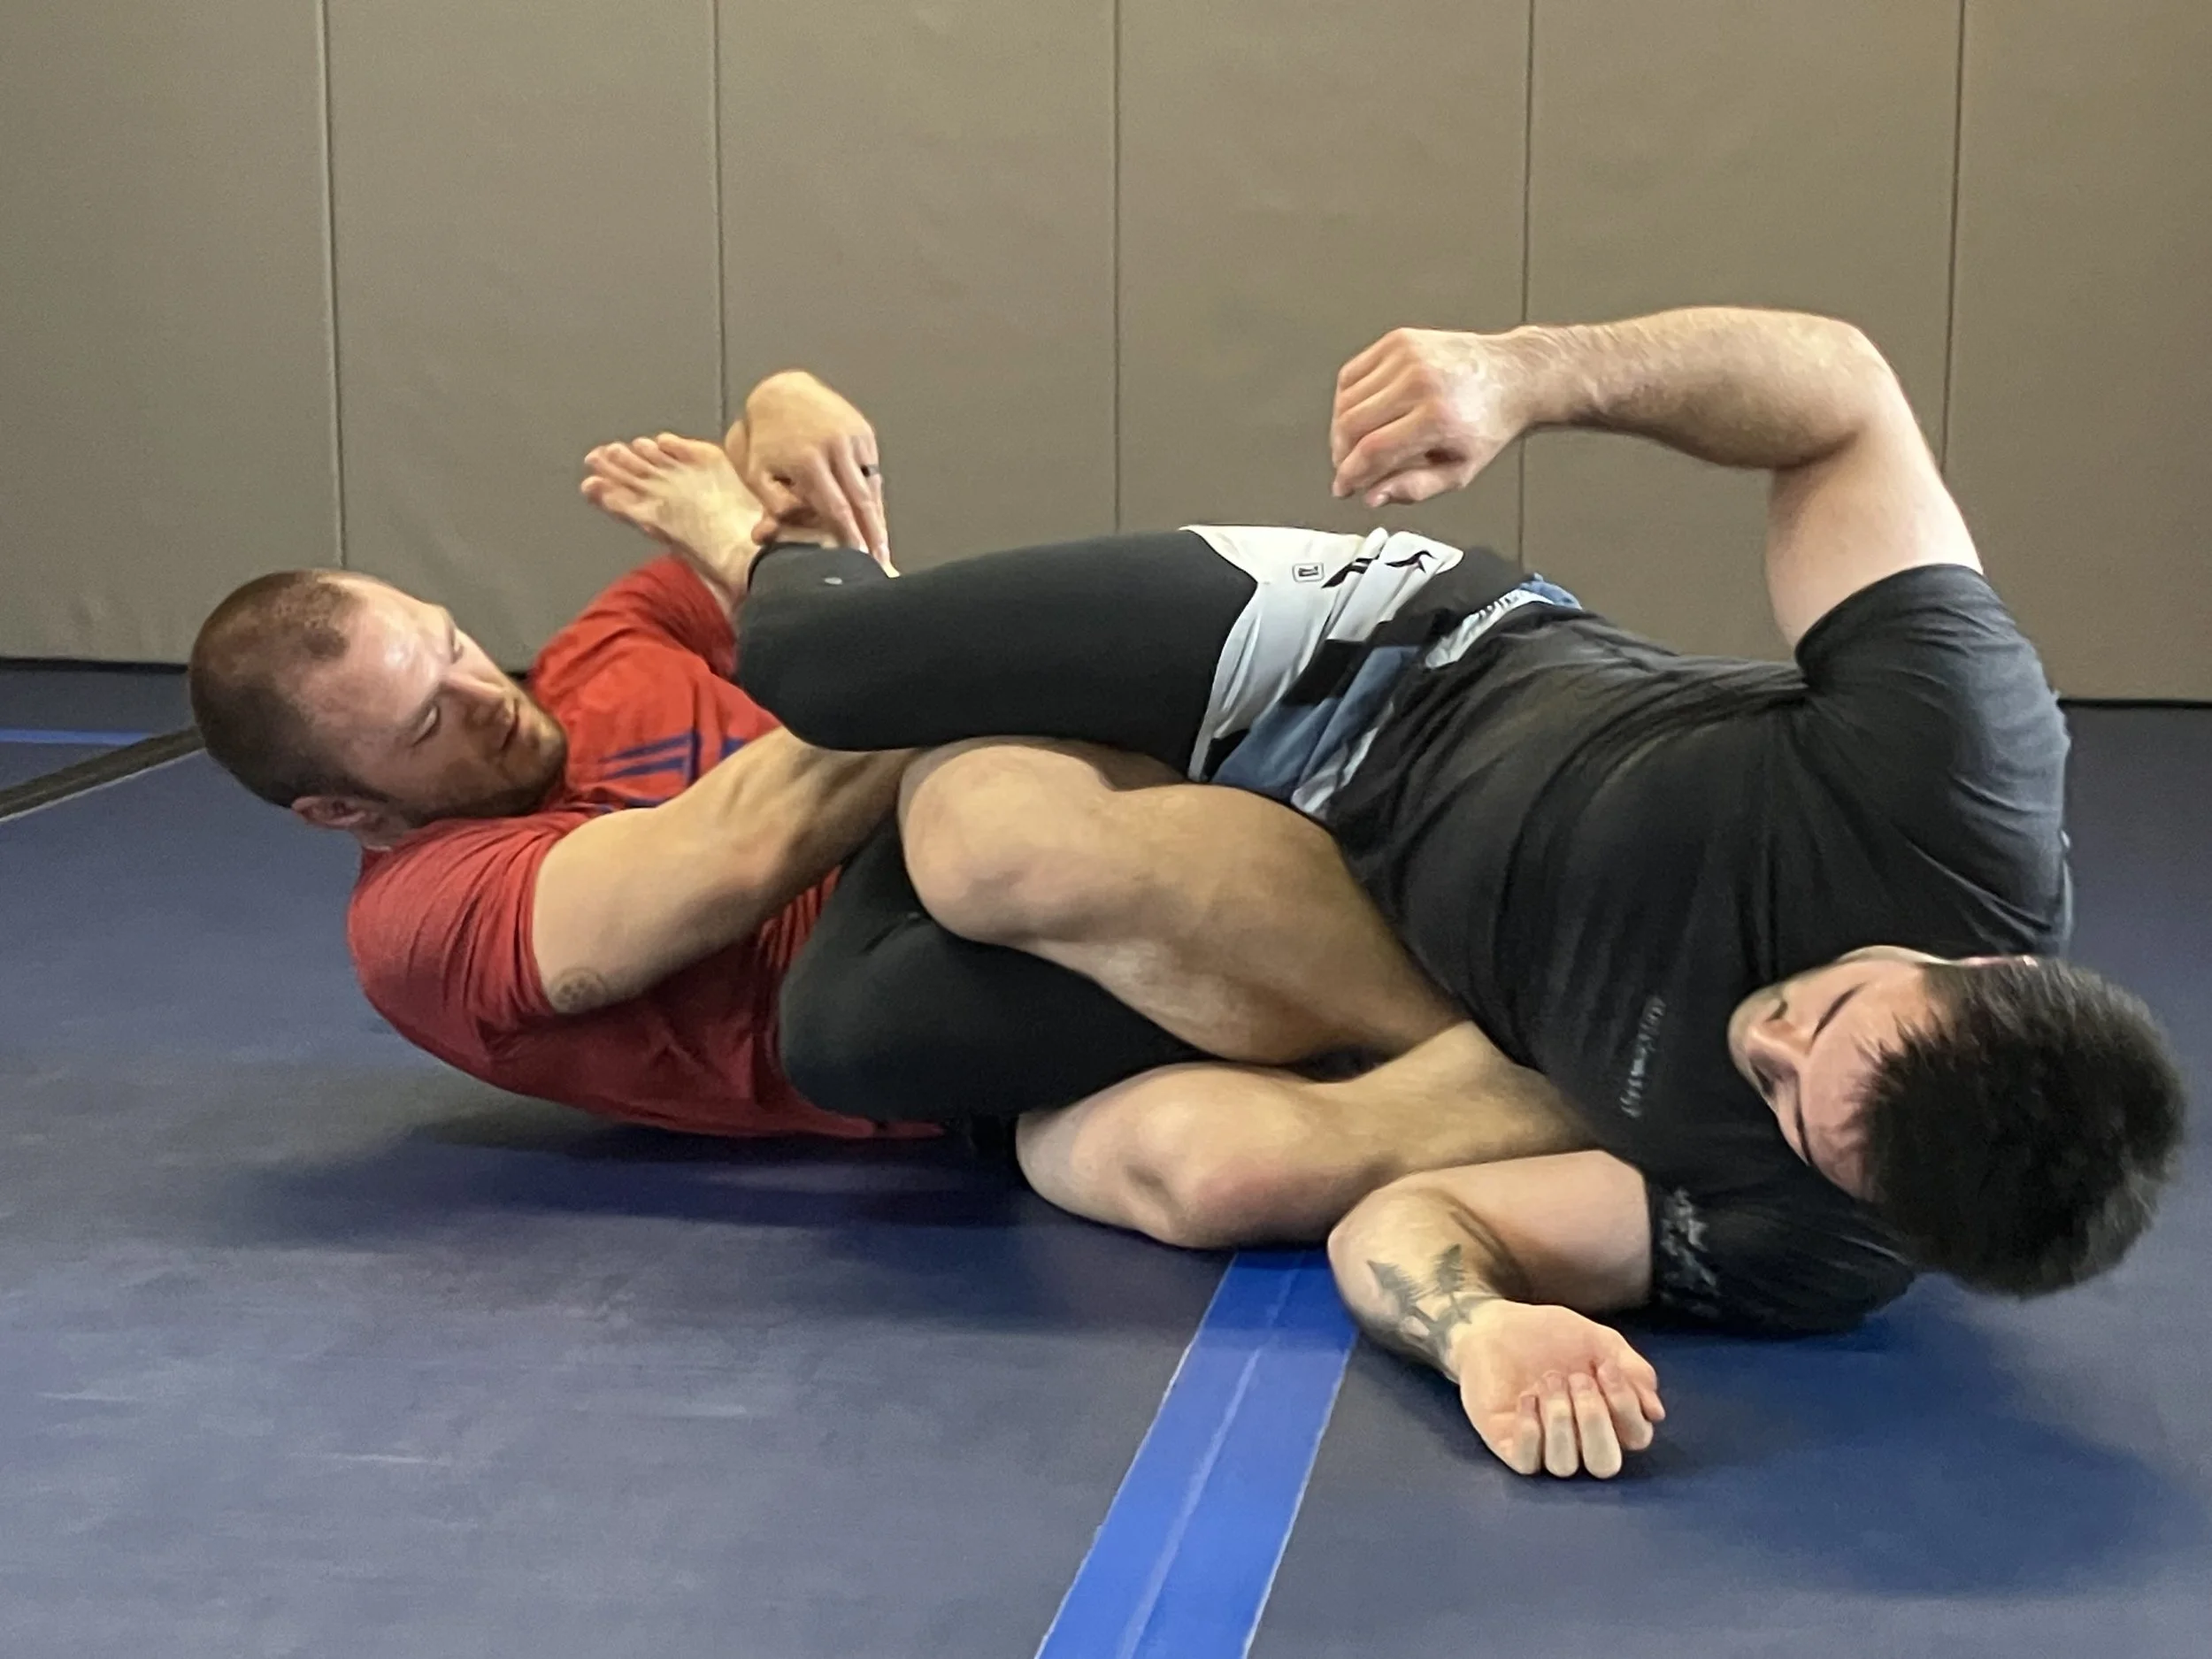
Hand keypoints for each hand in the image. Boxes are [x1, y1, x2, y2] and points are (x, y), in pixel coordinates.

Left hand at [741, 373, 892, 567]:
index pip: (836, 507)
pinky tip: (873, 515)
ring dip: (878, 517)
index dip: (850, 535)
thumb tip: (780, 530)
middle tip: (882, 559)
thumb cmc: (766, 441)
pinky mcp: (864, 432)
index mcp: (808, 461)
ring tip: (882, 544)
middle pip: (862, 500)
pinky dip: (874, 494)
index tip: (859, 556)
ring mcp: (853, 438)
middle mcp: (835, 447)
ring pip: (871, 487)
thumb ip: (772, 505)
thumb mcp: (757, 473)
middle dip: (873, 533)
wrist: (783, 394)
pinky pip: (872, 471)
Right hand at [1330, 328, 1530, 507]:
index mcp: (1438, 417)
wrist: (1513, 375)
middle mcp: (1420, 381)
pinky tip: (1358, 414)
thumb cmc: (1490, 421)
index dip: (1350, 474)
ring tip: (1355, 445)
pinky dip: (1346, 399)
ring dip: (1341, 429)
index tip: (1343, 487)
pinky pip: (1352, 373)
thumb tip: (1373, 496)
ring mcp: (1407, 356)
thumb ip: (1414, 488)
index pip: (1372, 450)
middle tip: (1347, 469)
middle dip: (1341, 454)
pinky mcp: (1399, 341)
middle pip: (1352, 424)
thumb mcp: (1460, 471)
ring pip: (1346, 400)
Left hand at [1449, 1300, 1664, 1478]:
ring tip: (1548, 1381)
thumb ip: (1633, 1370)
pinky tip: (1526, 1399)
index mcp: (1610, 1418)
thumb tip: (1655, 1413)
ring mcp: (1544, 1447)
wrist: (1498, 1324)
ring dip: (1560, 1419)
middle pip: (1604, 1465)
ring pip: (1565, 1465)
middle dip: (1595, 1420)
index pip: (1636, 1436)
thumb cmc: (1552, 1335)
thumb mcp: (1601, 1342)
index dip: (1626, 1406)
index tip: (1606, 1367)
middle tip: (1577, 1378)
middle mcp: (1581, 1440)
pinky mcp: (1509, 1446)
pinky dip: (1530, 1432)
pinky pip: (1527, 1463)